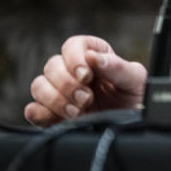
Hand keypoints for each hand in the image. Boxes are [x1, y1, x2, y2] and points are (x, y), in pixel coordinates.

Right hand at [24, 35, 147, 126]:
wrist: (134, 125)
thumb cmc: (136, 98)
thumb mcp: (136, 80)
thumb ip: (117, 67)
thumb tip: (94, 57)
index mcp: (94, 56)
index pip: (72, 45)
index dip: (75, 58)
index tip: (86, 75)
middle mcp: (74, 72)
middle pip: (52, 66)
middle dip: (67, 85)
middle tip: (87, 99)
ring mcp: (61, 93)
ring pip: (39, 86)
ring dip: (56, 100)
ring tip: (79, 111)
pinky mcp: (52, 114)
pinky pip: (33, 110)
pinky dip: (41, 114)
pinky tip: (61, 118)